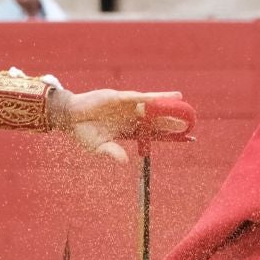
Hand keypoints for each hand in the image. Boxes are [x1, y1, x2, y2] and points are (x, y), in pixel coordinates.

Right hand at [47, 88, 187, 162]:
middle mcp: (131, 118)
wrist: (69, 117)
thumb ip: (112, 153)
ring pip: (150, 106)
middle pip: (156, 119)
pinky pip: (136, 98)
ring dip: (165, 105)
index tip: (187, 138)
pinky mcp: (118, 98)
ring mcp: (125, 107)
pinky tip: (161, 98)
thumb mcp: (99, 147)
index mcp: (129, 131)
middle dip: (172, 121)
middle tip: (190, 123)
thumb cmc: (84, 133)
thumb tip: (125, 161)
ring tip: (181, 102)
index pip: (154, 133)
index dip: (170, 136)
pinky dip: (149, 98)